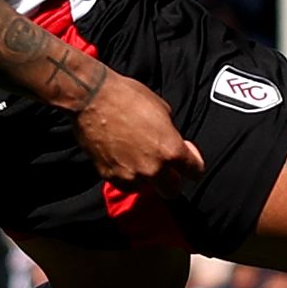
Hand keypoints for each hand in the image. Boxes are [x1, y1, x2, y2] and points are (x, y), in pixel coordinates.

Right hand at [75, 71, 203, 197]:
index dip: (193, 164)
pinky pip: (125, 183)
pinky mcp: (109, 176)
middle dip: (172, 179)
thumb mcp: (163, 110)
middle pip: (172, 190)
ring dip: (147, 177)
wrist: (92, 99)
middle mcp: (153, 168)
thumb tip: (171, 141)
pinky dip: (127, 175)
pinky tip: (123, 159)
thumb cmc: (127, 97)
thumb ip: (171, 134)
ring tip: (139, 157)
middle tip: (166, 165)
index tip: (188, 157)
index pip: (195, 172)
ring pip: (146, 187)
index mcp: (171, 150)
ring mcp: (130, 175)